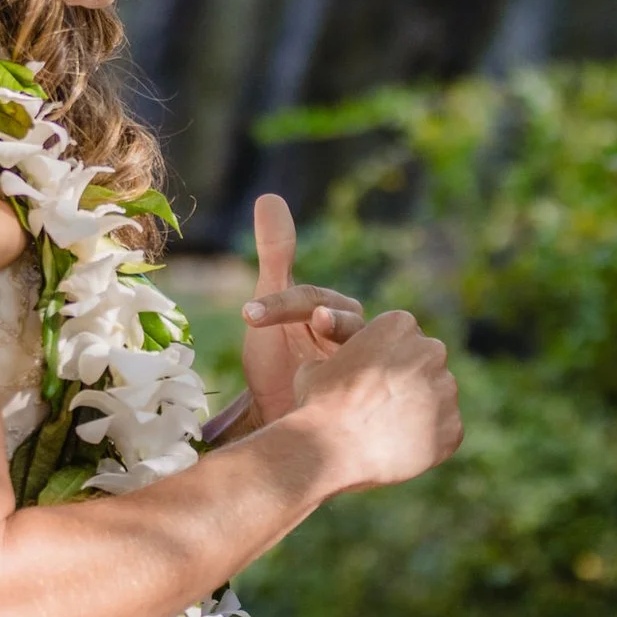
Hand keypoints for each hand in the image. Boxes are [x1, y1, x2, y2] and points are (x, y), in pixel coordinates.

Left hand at [237, 195, 366, 434]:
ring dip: (352, 360)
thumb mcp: (268, 309)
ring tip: (328, 368)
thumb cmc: (275, 362)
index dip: (280, 303)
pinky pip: (369, 397)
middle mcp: (355, 338)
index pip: (311, 298)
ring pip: (366, 358)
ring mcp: (362, 372)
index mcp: (334, 311)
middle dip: (334, 322)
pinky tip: (340, 409)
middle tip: (318, 319)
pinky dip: (357, 400)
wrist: (280, 421)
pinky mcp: (364, 404)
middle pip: (348, 323)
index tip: (247, 313)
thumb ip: (275, 256)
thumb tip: (270, 196)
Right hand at [289, 308, 462, 492]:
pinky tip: (398, 450)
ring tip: (387, 432)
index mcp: (400, 324)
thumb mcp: (317, 365)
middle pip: (427, 363)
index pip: (405, 338)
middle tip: (382, 406)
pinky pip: (444, 432)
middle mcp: (431, 350)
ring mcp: (446, 389)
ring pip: (438, 398)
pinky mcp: (454, 427)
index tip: (372, 379)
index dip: (387, 360)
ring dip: (420, 411)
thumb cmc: (318, 404)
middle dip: (410, 381)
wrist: (330, 448)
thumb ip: (340, 358)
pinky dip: (427, 441)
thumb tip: (337, 365)